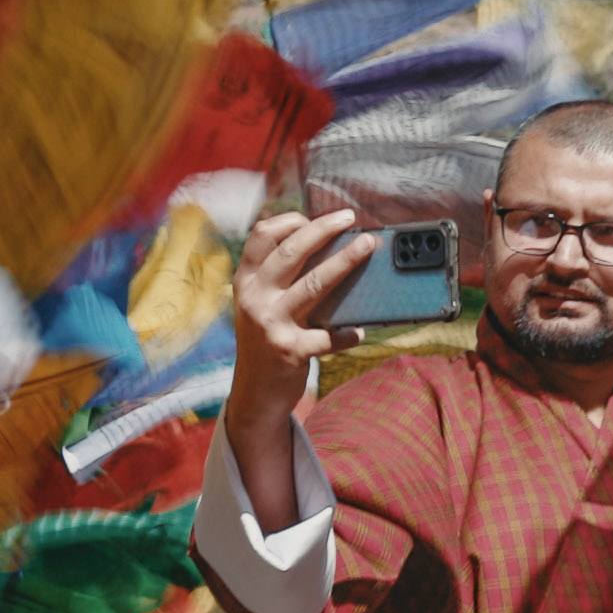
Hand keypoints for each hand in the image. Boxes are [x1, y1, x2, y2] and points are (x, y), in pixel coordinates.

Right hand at [228, 210, 373, 527]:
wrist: (254, 395)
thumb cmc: (266, 341)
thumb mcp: (260, 306)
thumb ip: (281, 280)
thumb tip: (330, 250)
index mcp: (246, 282)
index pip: (262, 236)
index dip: (290, 221)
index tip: (314, 217)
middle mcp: (254, 298)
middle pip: (291, 252)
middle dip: (323, 229)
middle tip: (350, 218)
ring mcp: (271, 324)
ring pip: (314, 284)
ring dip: (345, 262)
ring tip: (367, 246)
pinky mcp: (290, 351)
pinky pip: (328, 336)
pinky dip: (348, 333)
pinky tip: (361, 331)